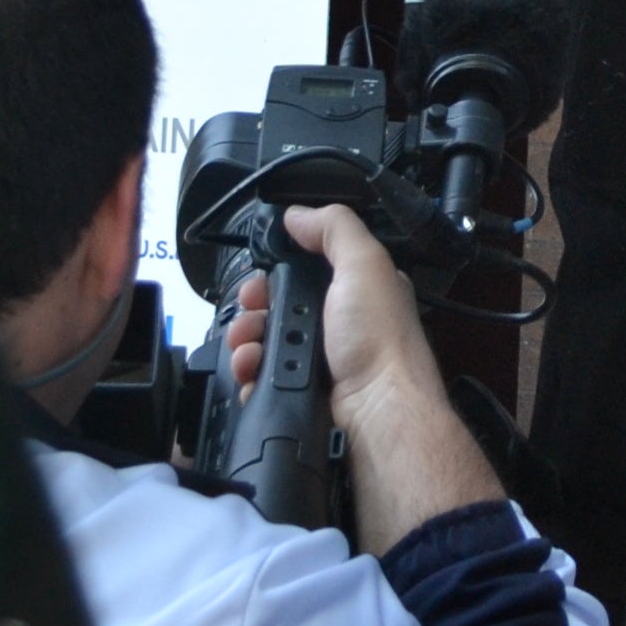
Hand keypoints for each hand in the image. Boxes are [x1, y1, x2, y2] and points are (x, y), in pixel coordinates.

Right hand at [234, 201, 502, 551]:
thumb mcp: (364, 264)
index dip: (274, 273)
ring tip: (246, 350)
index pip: (304, 271)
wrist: (378, 411)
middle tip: (247, 320)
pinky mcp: (304, 392)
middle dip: (252, 312)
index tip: (257, 281)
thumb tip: (296, 214)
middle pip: (277, 309)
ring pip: (266, 344)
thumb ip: (334, 229)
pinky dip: (250, 376)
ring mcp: (320, 360)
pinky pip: (264, 379)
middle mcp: (339, 323)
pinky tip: (250, 374)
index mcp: (357, 288)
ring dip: (246, 344)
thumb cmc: (379, 337)